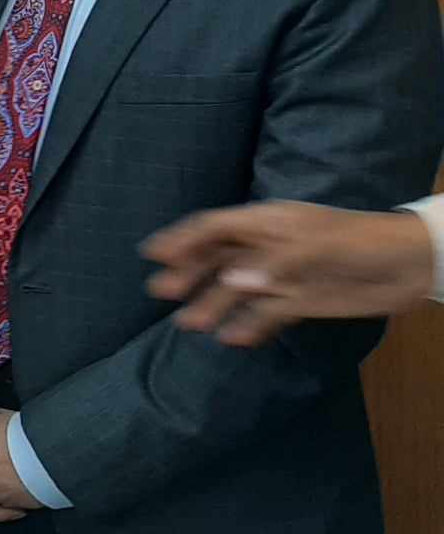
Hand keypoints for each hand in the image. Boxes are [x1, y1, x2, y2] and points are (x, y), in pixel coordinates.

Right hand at [143, 201, 435, 344]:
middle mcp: (268, 248)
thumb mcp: (320, 246)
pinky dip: (249, 326)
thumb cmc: (362, 241)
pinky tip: (233, 340)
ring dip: (214, 304)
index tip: (154, 255)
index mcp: (268, 223)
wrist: (410, 265)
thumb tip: (235, 282)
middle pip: (219, 259)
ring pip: (238, 289)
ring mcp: (283, 275)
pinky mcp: (301, 301)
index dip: (184, 239)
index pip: (216, 228)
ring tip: (190, 325)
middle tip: (161, 293)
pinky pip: (267, 314)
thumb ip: (277, 263)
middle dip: (190, 274)